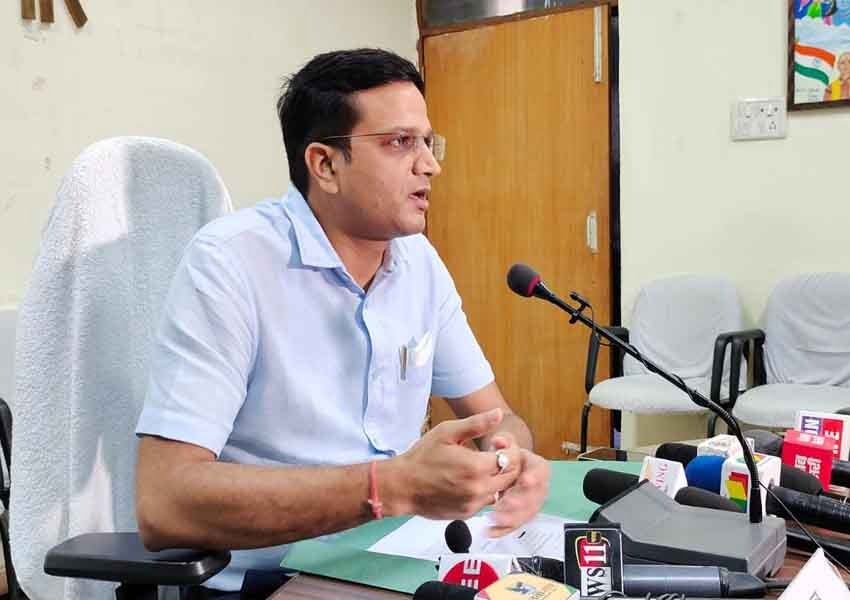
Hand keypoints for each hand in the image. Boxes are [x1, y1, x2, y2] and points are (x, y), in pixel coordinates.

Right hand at [385, 408, 523, 519]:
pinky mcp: (467, 514)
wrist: (403, 485)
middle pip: (511, 477)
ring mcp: (473, 504)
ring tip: (482, 467)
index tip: (497, 443)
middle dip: (508, 463)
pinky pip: (486, 502)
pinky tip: (471, 480)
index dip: (508, 448)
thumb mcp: (447, 432)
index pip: (511, 458)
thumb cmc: (422, 456)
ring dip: (498, 479)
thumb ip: (476, 424)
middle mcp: (479, 488)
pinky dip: (485, 491)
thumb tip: (498, 413)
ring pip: (501, 491)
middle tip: (494, 454)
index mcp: (476, 466)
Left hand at [486, 435, 549, 536]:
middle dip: (520, 502)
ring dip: (511, 518)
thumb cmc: (507, 455)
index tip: (524, 480)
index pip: (540, 472)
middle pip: (534, 497)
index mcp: (538, 467)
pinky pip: (515, 524)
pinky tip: (490, 531)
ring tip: (494, 519)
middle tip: (504, 504)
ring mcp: (531, 503)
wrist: (505, 467)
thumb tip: (499, 441)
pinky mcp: (521, 516)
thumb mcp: (505, 444)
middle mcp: (538, 487)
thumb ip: (503, 441)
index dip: (534, 477)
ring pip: (526, 514)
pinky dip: (503, 529)